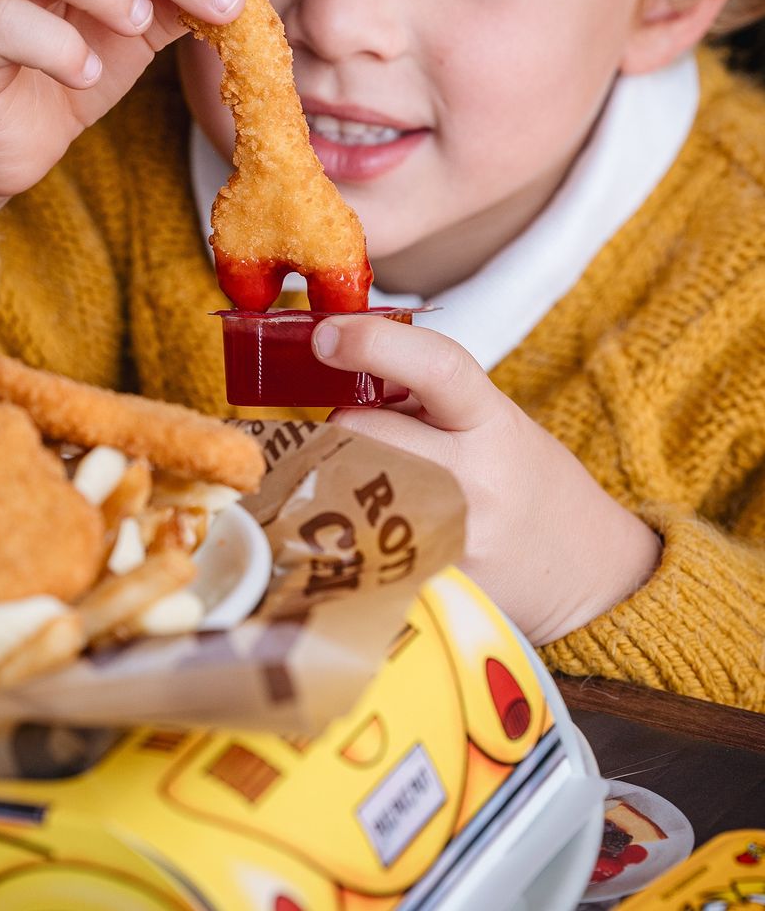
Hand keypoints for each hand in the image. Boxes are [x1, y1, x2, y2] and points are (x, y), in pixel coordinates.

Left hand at [313, 316, 660, 643]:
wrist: (587, 573)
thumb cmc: (524, 482)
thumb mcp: (492, 419)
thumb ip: (423, 391)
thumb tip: (336, 359)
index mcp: (492, 422)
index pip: (435, 366)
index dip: (373, 342)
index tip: (326, 335)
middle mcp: (473, 478)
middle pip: (363, 427)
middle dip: (343, 423)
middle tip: (364, 435)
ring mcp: (448, 534)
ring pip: (347, 483)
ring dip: (339, 472)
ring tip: (376, 482)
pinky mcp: (423, 579)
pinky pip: (356, 537)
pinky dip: (350, 524)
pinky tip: (377, 528)